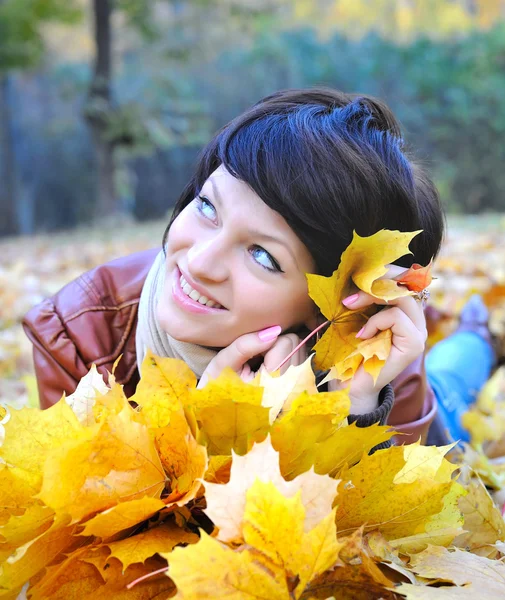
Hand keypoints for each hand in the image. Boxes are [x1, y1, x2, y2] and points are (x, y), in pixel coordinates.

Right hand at [197, 327, 305, 388]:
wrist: (221, 414)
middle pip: (296, 344)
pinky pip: (303, 364)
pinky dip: (289, 361)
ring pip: (301, 351)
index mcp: (271, 386)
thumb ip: (244, 345)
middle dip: (276, 345)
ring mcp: (298, 394)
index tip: (251, 354)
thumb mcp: (222, 364)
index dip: (265, 342)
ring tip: (263, 365)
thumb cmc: (219, 389)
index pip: (285, 343)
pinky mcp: (300, 394)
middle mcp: (290, 391)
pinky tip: (272, 371)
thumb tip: (273, 331)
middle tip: (257, 359)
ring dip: (284, 352)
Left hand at [334, 265, 427, 414]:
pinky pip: (397, 317)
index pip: (404, 279)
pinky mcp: (414, 344)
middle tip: (349, 292)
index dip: (384, 271)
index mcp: (404, 311)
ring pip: (402, 297)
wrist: (349, 385)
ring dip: (371, 297)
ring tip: (349, 306)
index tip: (356, 274)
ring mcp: (418, 332)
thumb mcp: (353, 317)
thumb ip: (361, 297)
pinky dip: (376, 321)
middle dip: (375, 281)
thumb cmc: (348, 351)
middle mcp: (416, 320)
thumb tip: (353, 270)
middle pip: (404, 283)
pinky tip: (362, 334)